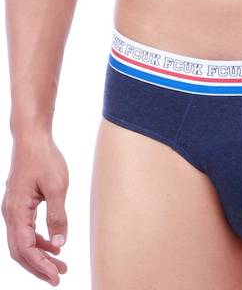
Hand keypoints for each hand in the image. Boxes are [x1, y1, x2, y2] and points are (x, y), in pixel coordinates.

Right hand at [1, 131, 68, 284]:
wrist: (32, 137)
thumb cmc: (44, 158)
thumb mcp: (57, 187)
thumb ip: (57, 217)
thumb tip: (59, 245)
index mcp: (17, 211)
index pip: (26, 249)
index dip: (40, 266)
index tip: (56, 277)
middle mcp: (10, 213)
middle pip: (20, 251)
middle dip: (39, 266)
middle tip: (59, 276)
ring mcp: (12, 209)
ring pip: (22, 242)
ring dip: (39, 255)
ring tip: (60, 264)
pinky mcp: (19, 204)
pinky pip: (25, 230)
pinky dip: (38, 241)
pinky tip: (53, 245)